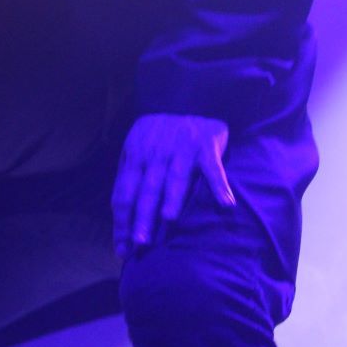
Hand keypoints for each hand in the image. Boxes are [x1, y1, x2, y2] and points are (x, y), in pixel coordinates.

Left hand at [112, 113, 234, 259]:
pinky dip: (219, 185)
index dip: (122, 222)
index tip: (122, 248)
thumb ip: (129, 176)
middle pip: (147, 190)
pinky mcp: (206, 146)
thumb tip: (119, 213)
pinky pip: (213, 168)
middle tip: (140, 243)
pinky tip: (226, 204)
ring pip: (175, 179)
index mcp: (134, 156)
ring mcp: (181, 149)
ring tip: (169, 220)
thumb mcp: (136, 148)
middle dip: (142, 217)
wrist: (188, 97)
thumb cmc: (159, 133)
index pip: (124, 194)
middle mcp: (155, 154)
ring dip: (173, 199)